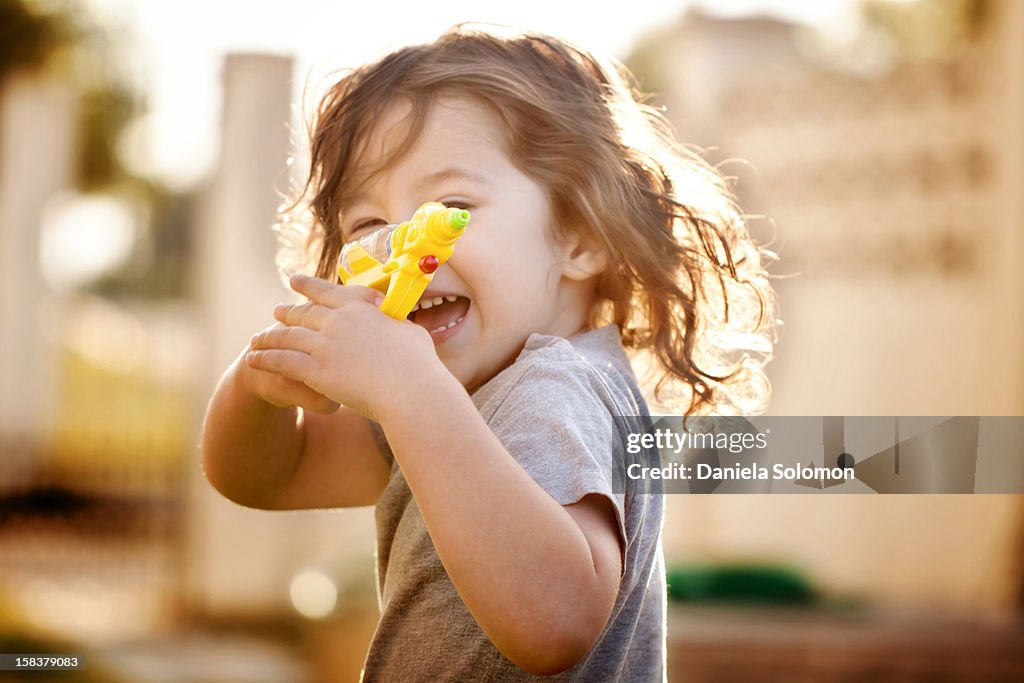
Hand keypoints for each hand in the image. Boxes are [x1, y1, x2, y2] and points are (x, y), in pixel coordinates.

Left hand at [246, 274, 440, 418]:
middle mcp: (337, 320)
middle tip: (275, 311)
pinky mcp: (316, 370)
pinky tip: (252, 361)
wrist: (411, 389)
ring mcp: (324, 344)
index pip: (327, 291)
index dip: (308, 286)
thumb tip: (394, 317)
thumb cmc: (419, 364)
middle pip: (303, 313)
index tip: (295, 281)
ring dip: (268, 337)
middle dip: (286, 312)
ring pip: (287, 336)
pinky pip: (282, 362)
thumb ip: (395, 321)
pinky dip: (265, 360)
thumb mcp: (410, 330)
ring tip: (256, 339)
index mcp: (359, 307)